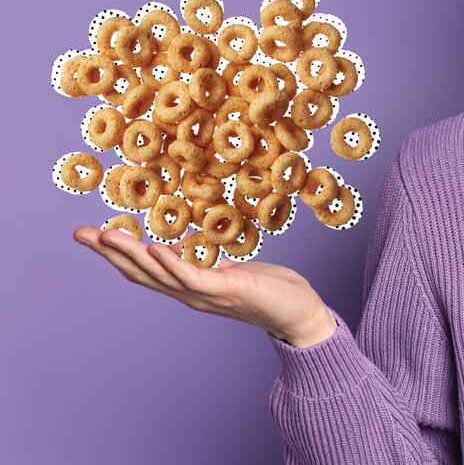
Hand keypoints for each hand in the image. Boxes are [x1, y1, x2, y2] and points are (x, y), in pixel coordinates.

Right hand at [72, 225, 337, 347]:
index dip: (117, 254)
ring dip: (132, 255)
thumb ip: (205, 262)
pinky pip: (193, 277)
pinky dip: (172, 264)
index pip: (145, 271)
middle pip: (141, 274)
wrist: (300, 314)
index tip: (92, 234)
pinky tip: (156, 247)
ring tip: (107, 235)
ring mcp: (206, 295)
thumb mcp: (231, 270)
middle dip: (110, 253)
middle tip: (80, 233)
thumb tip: (181, 247)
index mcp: (189, 287)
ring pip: (160, 275)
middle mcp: (190, 294)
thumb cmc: (270, 289)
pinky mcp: (227, 290)